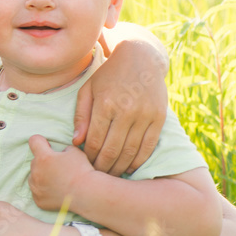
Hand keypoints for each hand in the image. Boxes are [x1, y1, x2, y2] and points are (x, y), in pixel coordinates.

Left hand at [27, 135, 93, 211]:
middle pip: (35, 161)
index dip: (41, 141)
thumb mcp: (75, 151)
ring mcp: (35, 187)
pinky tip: (56, 192)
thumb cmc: (82, 171)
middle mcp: (36, 171)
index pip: (34, 141)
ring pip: (34, 177)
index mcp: (43, 157)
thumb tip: (60, 153)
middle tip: (59, 169)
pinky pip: (37, 192)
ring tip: (58, 181)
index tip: (47, 145)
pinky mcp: (38, 200)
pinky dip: (44, 191)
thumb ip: (62, 149)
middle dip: (44, 162)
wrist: (87, 194)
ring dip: (42, 177)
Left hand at [73, 40, 166, 174]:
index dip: (89, 157)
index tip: (84, 166)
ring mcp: (145, 115)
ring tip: (111, 175)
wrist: (141, 59)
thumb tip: (77, 142)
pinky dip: (139, 160)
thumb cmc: (109, 75)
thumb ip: (81, 116)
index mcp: (106, 104)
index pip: (95, 141)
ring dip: (120, 167)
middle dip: (103, 167)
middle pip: (112, 150)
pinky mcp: (159, 118)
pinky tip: (129, 167)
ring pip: (131, 151)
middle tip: (96, 177)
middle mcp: (126, 111)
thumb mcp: (88, 90)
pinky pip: (148, 146)